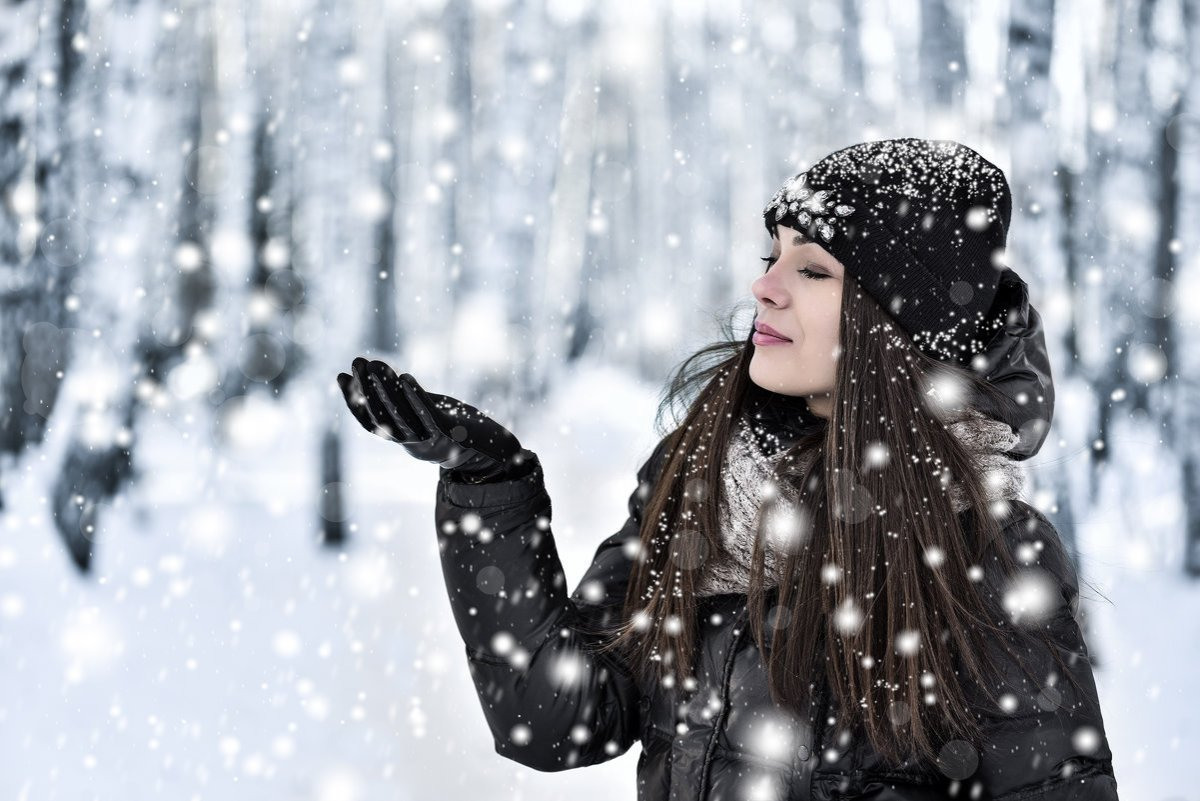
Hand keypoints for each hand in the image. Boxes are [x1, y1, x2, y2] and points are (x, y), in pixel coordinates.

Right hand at [336, 357, 536, 482]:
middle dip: (366, 389)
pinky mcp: (449, 435)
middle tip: (356, 362)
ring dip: (385, 390)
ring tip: (373, 366)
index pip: (370, 422)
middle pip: (382, 417)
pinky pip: (427, 415)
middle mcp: (413, 445)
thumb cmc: (460, 429)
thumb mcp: (430, 413)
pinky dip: (415, 397)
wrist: (495, 453)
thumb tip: (386, 377)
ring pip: (401, 416)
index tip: (341, 376)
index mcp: (406, 440)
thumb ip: (410, 402)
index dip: (353, 401)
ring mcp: (430, 441)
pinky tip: (405, 377)